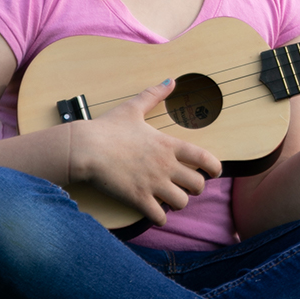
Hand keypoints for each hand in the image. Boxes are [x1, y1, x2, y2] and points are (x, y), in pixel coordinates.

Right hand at [67, 79, 221, 226]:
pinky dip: (160, 217)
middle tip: (185, 186)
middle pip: (198, 185)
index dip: (214, 168)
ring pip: (182, 203)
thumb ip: (154, 95)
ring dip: (178, 203)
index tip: (214, 172)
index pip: (204, 158)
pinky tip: (154, 211)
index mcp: (168, 145)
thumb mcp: (133, 108)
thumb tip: (171, 80)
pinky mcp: (138, 199)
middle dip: (195, 187)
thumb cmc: (107, 128)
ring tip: (169, 199)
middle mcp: (166, 166)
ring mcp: (153, 184)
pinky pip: (160, 217)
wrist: (85, 148)